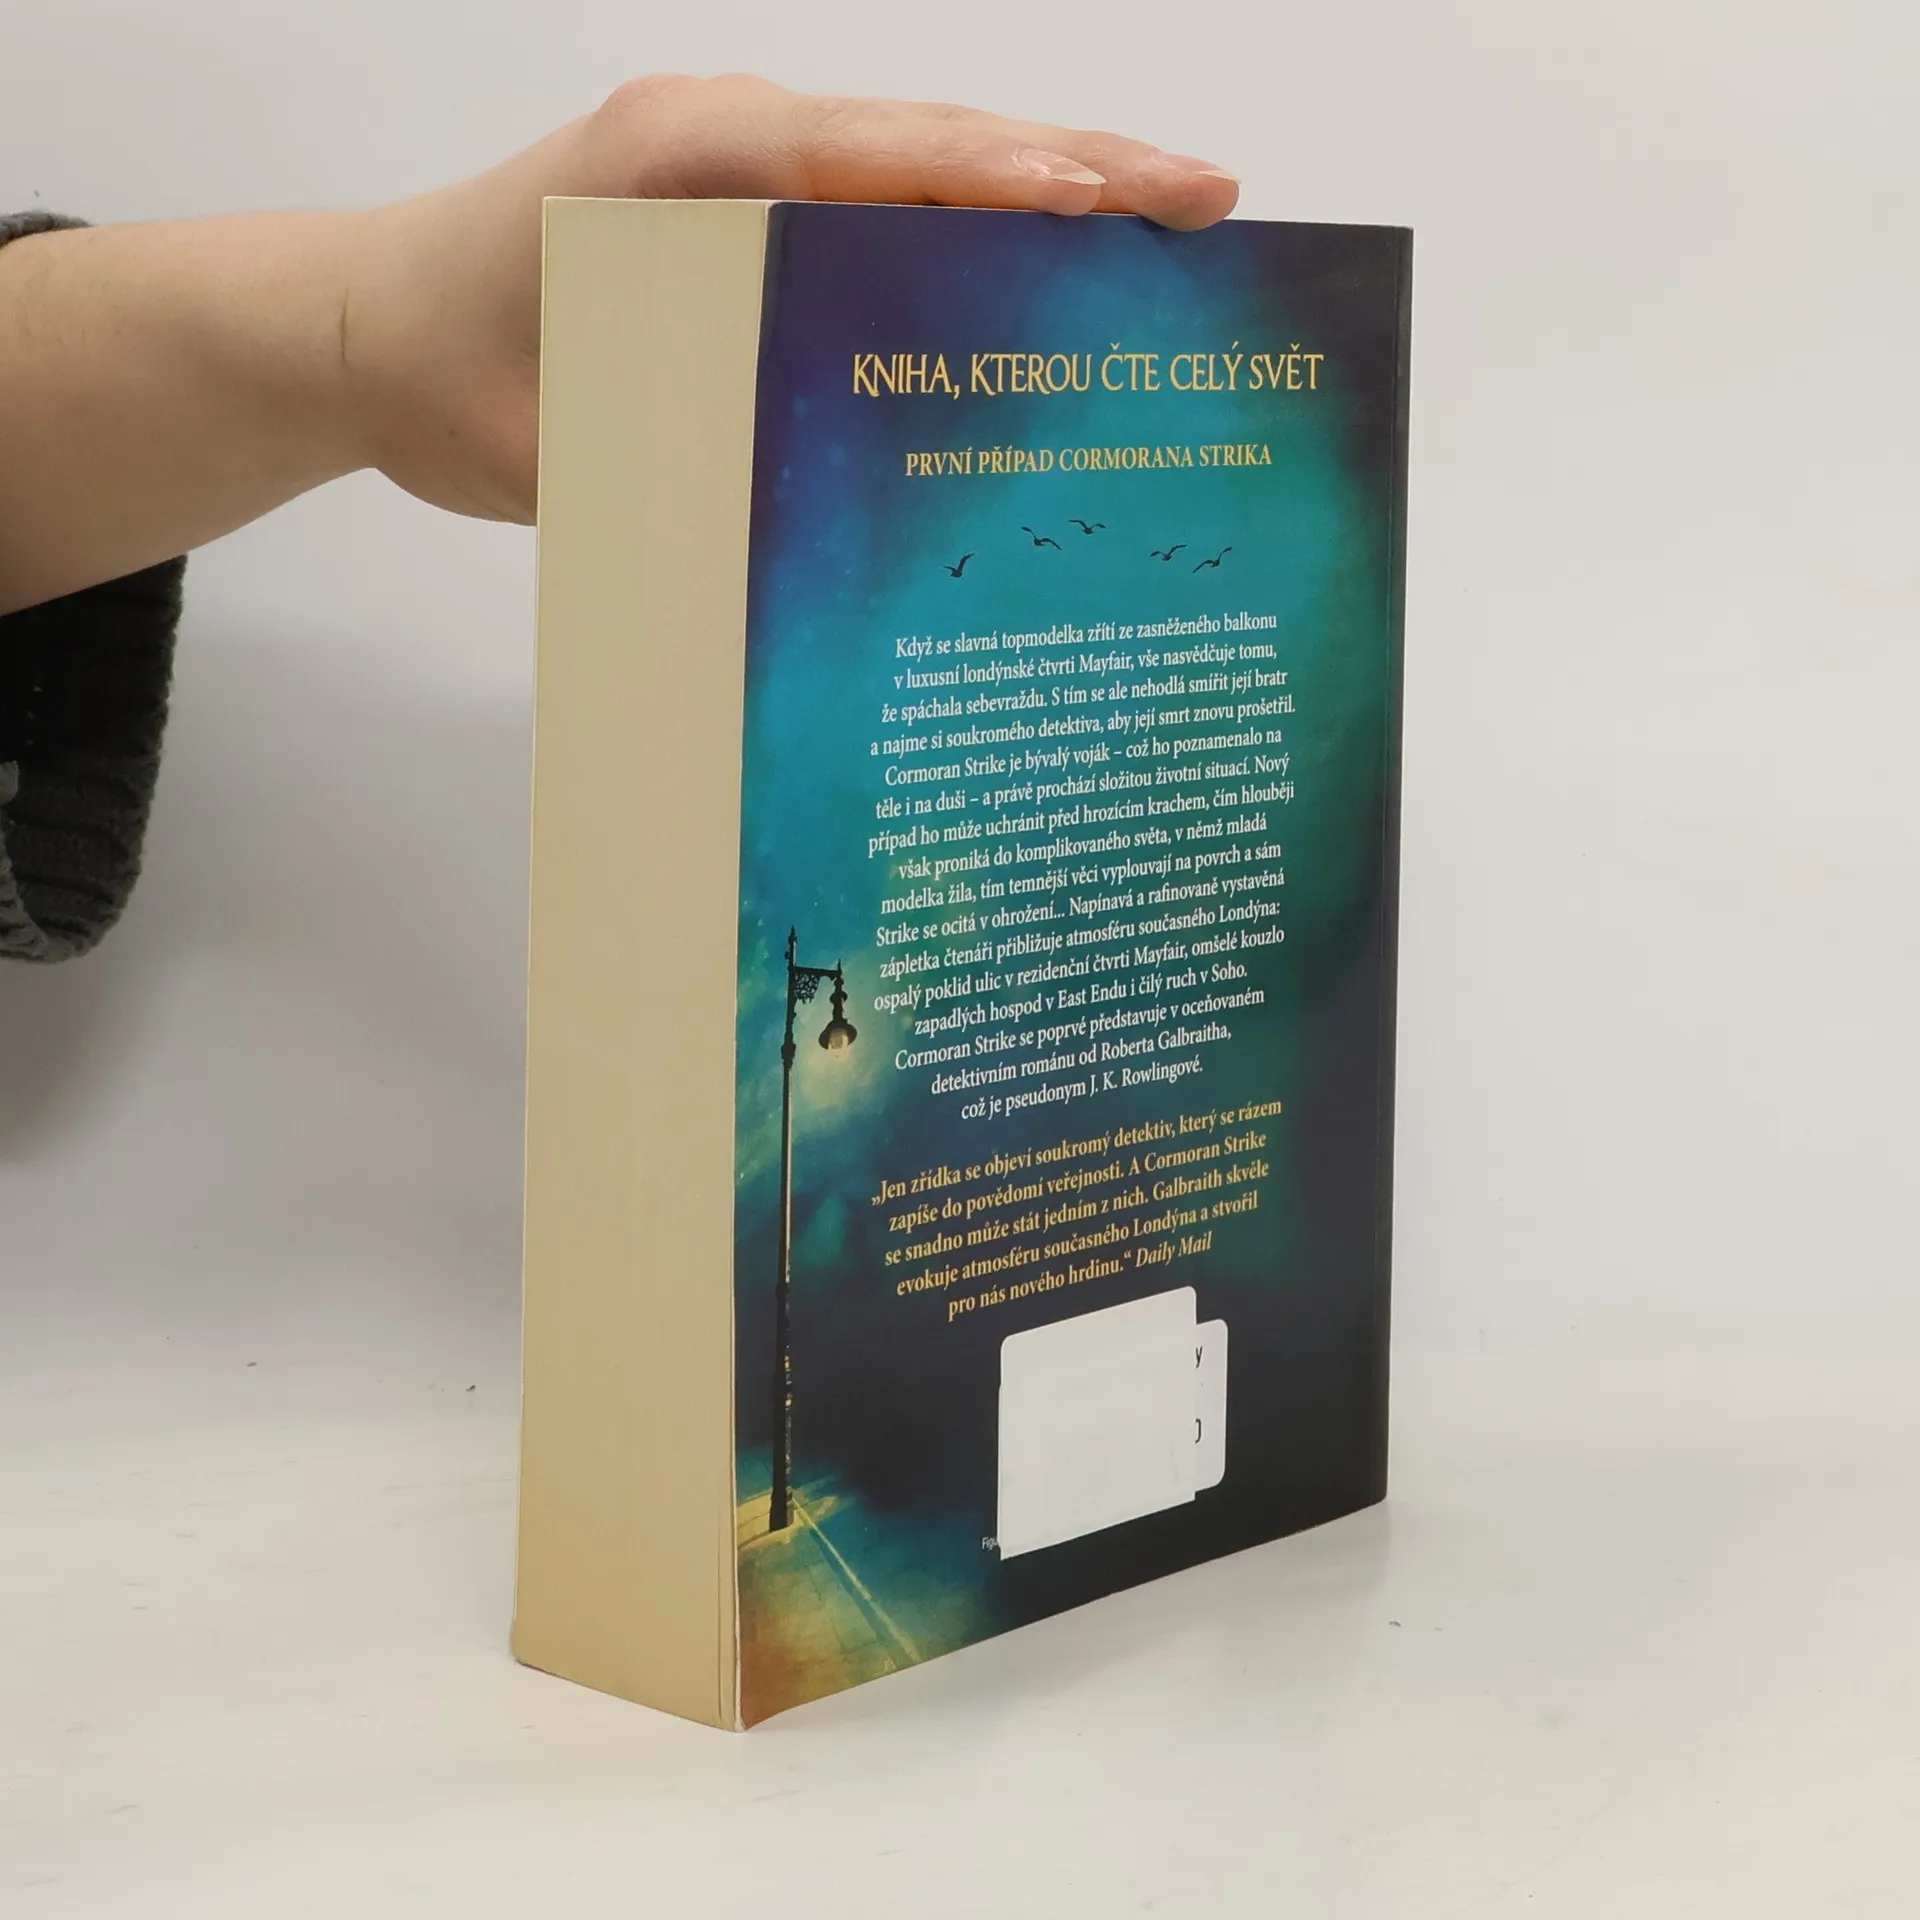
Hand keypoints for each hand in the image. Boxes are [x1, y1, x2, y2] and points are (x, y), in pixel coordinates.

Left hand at [345, 75, 1240, 522]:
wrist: (370, 331)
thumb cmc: (442, 372)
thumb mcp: (546, 439)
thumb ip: (670, 459)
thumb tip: (815, 520)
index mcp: (678, 163)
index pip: (866, 157)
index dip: (990, 180)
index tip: (1100, 206)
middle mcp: (727, 145)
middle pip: (929, 141)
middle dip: (1076, 169)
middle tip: (1210, 199)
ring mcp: (745, 175)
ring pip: (923, 168)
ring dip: (1049, 194)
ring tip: (1173, 227)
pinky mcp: (752, 218)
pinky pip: (885, 214)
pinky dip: (979, 233)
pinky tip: (1058, 279)